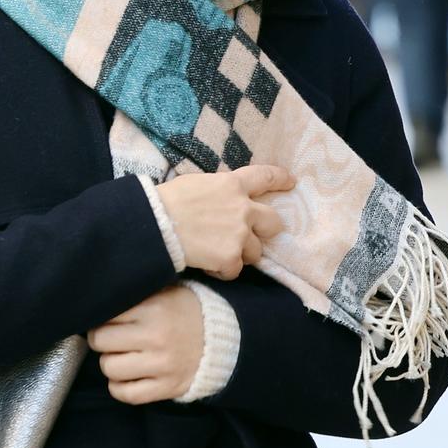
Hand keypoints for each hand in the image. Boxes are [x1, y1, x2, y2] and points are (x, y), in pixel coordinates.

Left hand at [87, 285, 204, 403]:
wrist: (222, 339)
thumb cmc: (184, 313)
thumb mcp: (164, 293)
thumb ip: (135, 295)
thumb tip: (98, 304)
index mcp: (155, 307)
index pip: (105, 315)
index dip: (102, 318)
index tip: (109, 321)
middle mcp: (157, 336)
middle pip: (101, 341)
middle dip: (102, 340)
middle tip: (113, 338)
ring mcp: (163, 364)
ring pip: (109, 368)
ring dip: (111, 363)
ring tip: (122, 356)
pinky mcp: (167, 387)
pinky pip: (126, 394)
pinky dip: (120, 387)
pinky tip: (128, 376)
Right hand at [155, 164, 293, 279]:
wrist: (156, 223)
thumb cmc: (168, 201)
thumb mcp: (197, 184)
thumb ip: (218, 192)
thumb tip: (220, 202)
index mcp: (232, 185)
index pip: (264, 177)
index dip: (280, 179)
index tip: (291, 182)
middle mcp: (243, 208)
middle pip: (273, 222)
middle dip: (266, 230)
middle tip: (250, 236)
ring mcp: (240, 234)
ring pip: (255, 252)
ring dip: (240, 254)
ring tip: (216, 253)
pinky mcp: (231, 257)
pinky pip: (234, 271)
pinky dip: (222, 271)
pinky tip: (206, 264)